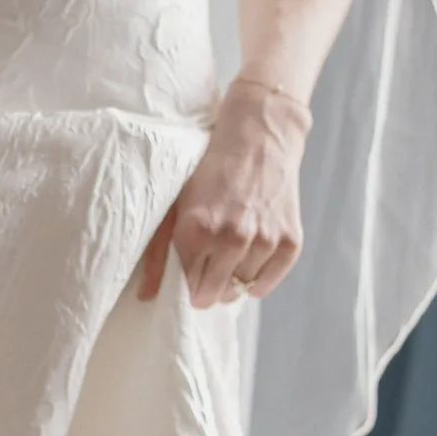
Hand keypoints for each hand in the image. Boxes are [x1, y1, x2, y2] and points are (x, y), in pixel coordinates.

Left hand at [137, 73, 309, 306]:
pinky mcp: (289, 241)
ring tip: (231, 255)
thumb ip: (159, 250)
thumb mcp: (177, 202)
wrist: (258, 138)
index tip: (190, 274)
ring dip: (234, 280)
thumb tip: (146, 298)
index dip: (188, 284)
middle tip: (210, 268)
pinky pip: (268, 282)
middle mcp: (231, 238)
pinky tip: (250, 261)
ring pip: (242, 289)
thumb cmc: (211, 170)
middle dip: (209, 288)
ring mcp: (264, 240)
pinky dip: (258, 280)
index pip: (189, 286)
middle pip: (216, 294)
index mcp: (198, 229)